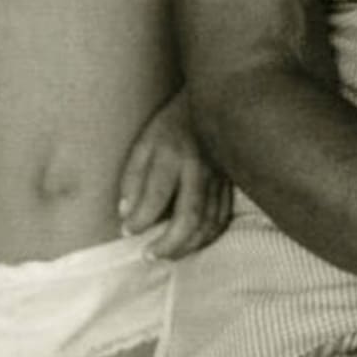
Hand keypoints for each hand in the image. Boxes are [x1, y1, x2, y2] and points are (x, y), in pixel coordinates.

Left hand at [118, 89, 230, 259]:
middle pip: (190, 216)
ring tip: (167, 255)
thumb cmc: (173, 124)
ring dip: (188, 246)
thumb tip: (125, 214)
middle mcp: (199, 168)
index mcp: (173, 154)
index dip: (140, 219)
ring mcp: (219, 178)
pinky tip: (192, 243)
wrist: (216, 101)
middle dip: (169, 243)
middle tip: (149, 255)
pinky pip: (223, 217)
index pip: (156, 195)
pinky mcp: (231, 184)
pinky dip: (208, 236)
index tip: (126, 231)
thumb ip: (133, 176)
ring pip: (209, 222)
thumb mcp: (145, 141)